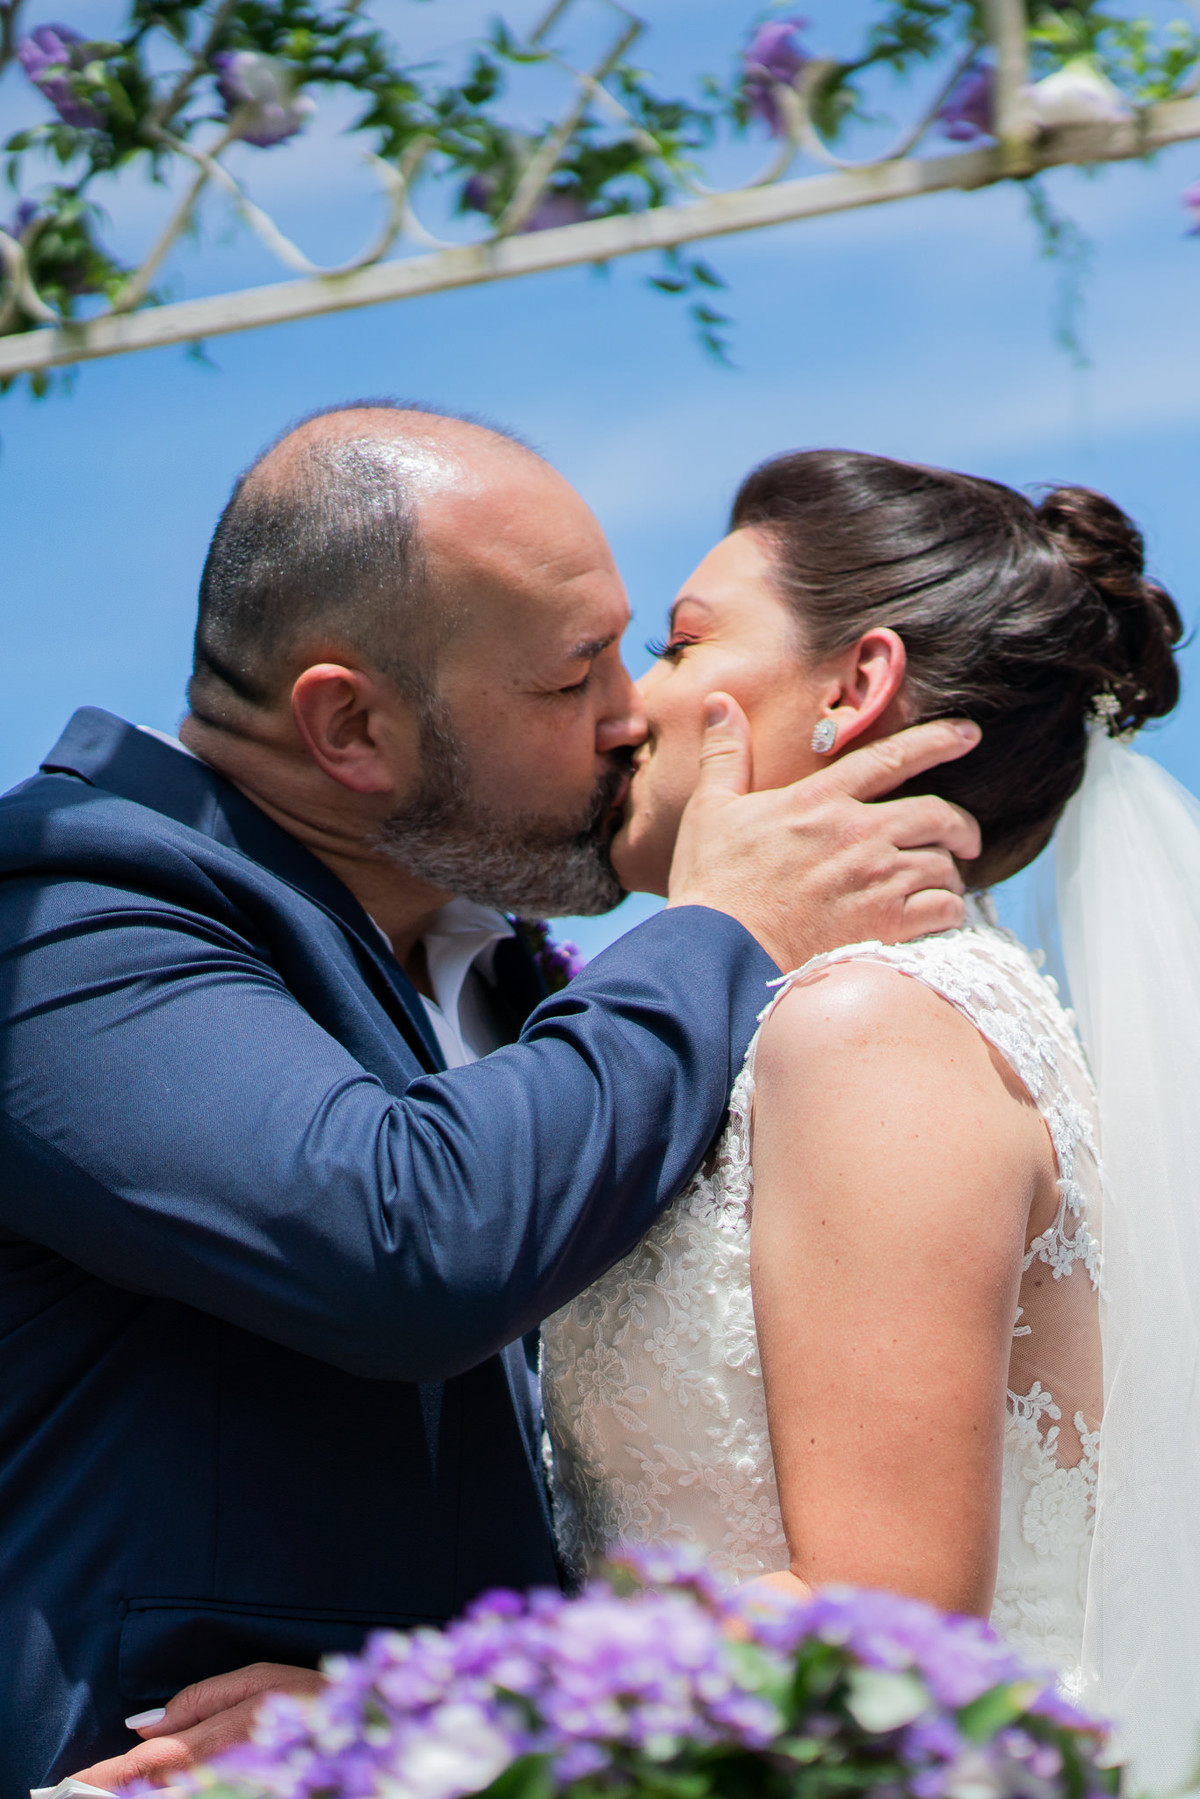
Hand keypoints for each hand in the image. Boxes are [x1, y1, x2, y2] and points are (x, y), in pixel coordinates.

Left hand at [71, 1663, 322, 1789]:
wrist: (365, 1728)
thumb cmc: (312, 1696)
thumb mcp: (259, 1678)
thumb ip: (201, 1700)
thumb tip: (146, 1727)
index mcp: (228, 1733)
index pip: (154, 1761)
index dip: (112, 1774)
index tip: (77, 1782)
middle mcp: (230, 1768)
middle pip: (161, 1789)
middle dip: (123, 1790)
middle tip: (86, 1790)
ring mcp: (241, 1785)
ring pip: (181, 1795)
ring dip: (149, 1793)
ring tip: (117, 1789)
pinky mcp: (250, 1793)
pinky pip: (204, 1796)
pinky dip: (178, 1793)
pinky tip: (167, 1788)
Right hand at [666, 694, 980, 969]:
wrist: (719, 952)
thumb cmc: (712, 883)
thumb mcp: (711, 809)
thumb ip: (726, 754)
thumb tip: (719, 703)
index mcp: (821, 800)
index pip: (892, 757)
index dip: (937, 741)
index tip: (968, 735)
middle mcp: (857, 834)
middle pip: (938, 815)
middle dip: (962, 825)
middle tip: (966, 839)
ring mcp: (875, 881)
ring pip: (943, 866)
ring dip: (948, 875)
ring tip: (940, 885)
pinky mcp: (884, 925)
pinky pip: (942, 910)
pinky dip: (948, 911)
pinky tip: (937, 916)